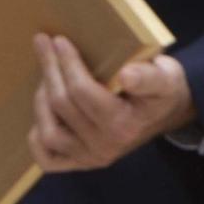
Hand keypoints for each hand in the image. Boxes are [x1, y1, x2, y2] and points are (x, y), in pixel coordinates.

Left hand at [30, 34, 195, 172]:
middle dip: (50, 70)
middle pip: (62, 106)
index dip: (67, 64)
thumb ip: (149, 76)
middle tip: (44, 44)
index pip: (82, 92)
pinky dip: (37, 138)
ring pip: (49, 132)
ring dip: (42, 99)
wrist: (166, 114)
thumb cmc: (163, 89)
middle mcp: (105, 146)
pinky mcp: (80, 163)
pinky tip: (45, 112)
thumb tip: (126, 75)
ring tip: (47, 75)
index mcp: (124, 125)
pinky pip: (47, 159)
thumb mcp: (166, 77)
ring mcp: (90, 158)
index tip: (59, 40)